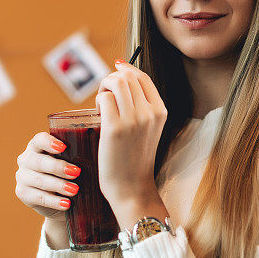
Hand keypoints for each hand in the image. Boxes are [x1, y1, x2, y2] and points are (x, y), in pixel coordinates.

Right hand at [15, 132, 81, 222]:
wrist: (64, 200)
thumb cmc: (73, 173)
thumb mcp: (75, 160)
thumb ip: (81, 151)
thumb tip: (103, 142)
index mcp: (37, 145)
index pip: (39, 139)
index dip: (49, 142)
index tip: (64, 147)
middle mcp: (26, 159)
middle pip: (38, 161)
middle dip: (58, 167)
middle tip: (77, 172)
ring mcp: (22, 176)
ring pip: (39, 180)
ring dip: (58, 185)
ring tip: (75, 190)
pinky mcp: (22, 193)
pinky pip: (38, 197)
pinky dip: (54, 201)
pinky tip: (67, 204)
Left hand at [95, 60, 167, 204]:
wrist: (131, 188)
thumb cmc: (134, 158)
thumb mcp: (148, 129)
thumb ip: (140, 107)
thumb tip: (122, 78)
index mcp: (160, 111)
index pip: (142, 76)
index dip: (126, 69)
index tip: (115, 70)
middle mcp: (150, 113)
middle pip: (127, 76)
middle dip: (112, 78)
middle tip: (105, 94)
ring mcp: (134, 120)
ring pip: (116, 82)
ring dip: (104, 86)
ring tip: (101, 102)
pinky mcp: (115, 128)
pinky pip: (105, 98)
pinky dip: (98, 101)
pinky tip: (98, 113)